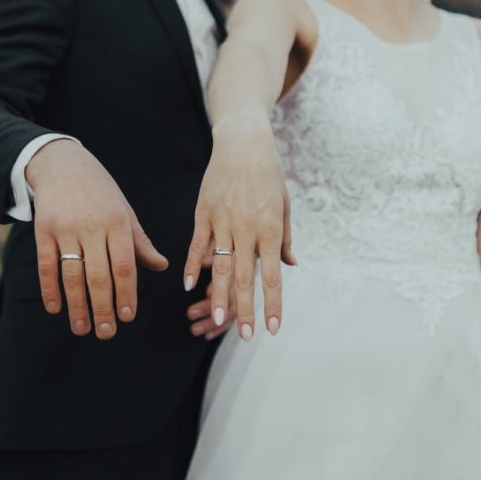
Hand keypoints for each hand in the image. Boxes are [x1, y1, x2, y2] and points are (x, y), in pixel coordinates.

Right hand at [26, 138, 167, 339]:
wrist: (61, 163)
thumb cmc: (100, 191)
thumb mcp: (124, 211)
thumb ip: (140, 242)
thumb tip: (162, 266)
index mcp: (118, 222)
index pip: (125, 266)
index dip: (126, 294)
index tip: (128, 317)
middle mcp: (92, 226)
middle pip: (98, 276)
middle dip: (103, 308)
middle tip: (106, 333)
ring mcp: (66, 228)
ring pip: (72, 275)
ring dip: (77, 306)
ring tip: (81, 329)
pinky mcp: (43, 230)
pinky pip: (47, 266)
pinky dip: (50, 289)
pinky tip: (55, 308)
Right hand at [183, 114, 293, 341]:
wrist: (243, 142)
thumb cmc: (269, 174)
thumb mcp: (284, 204)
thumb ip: (284, 238)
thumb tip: (290, 266)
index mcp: (270, 228)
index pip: (272, 276)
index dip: (272, 304)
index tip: (271, 329)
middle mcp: (247, 228)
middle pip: (245, 277)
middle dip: (245, 309)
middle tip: (245, 337)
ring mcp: (223, 220)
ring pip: (220, 266)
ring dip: (219, 296)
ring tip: (217, 320)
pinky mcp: (203, 213)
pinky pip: (197, 245)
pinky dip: (194, 266)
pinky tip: (190, 286)